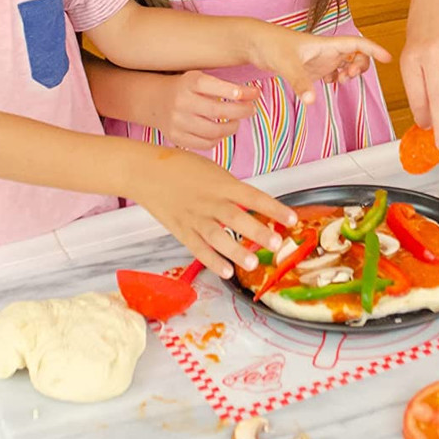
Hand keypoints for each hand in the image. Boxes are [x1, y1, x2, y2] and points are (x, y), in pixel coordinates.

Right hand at [129, 149, 297, 278]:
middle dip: (257, 231)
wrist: (145, 171)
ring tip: (252, 264)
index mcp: (222, 184)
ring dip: (236, 251)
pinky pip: (199, 249)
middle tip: (276, 243)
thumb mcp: (213, 171)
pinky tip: (227, 271)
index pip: (254, 196)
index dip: (274, 208)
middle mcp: (210, 201)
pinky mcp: (181, 230)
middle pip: (236, 218)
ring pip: (218, 237)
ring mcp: (194, 218)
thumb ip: (233, 190)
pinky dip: (212, 261)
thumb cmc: (181, 167)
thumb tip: (256, 207)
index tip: (293, 219)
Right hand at [142, 71, 258, 150]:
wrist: (155, 100)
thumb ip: (226, 86)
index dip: (235, 91)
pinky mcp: (176, 137)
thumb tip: (255, 93)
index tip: (254, 93)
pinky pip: (205, 144)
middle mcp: (182, 102)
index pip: (214, 86)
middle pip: (218, 111)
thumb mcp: (201, 79)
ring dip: (232, 127)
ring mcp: (178, 121)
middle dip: (241, 111)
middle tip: (251, 109)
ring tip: (236, 121)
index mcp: (189, 82)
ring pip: (214, 131)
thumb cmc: (186, 88)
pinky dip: (218, 139)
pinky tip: (220, 131)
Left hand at [249, 27, 390, 101]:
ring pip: (346, 64)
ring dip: (350, 72)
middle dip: (361, 65)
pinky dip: (337, 78)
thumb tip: (311, 101)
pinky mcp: (311, 68)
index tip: (387, 58)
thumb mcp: (286, 64)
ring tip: (341, 80)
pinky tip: (330, 83)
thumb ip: (300, 82)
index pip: (357, 43)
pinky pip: (333, 72)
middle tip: (349, 76)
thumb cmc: (270, 44)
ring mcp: (319, 59)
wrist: (253, 43)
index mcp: (325, 44)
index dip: (373, 50)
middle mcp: (325, 50)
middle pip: (356, 54)